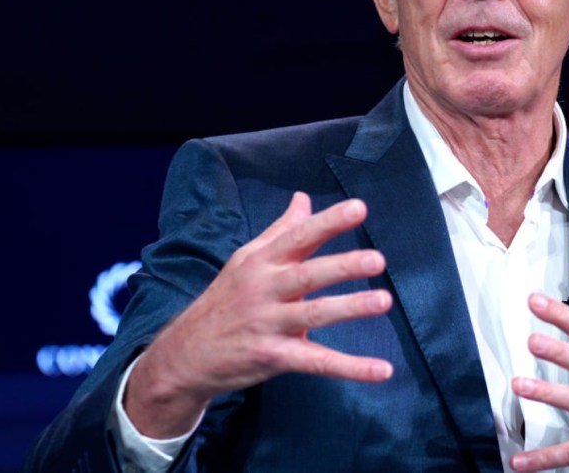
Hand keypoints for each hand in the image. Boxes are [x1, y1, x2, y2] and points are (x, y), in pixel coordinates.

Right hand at [124, 192, 392, 437]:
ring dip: (350, 308)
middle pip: (309, 274)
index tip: (359, 208)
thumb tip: (303, 197)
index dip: (329, 221)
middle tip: (377, 259)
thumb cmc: (226, 299)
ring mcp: (269, 324)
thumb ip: (281, 230)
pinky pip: (316, 362)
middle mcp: (266, 289)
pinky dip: (351, 368)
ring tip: (384, 300)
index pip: (299, 236)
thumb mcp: (246, 259)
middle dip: (343, 266)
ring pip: (314, 314)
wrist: (185, 354)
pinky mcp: (273, 357)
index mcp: (262, 261)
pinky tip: (383, 370)